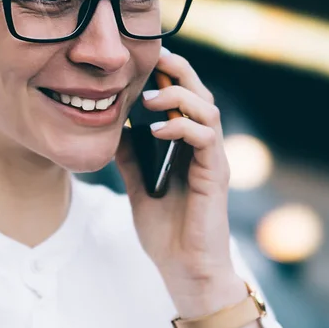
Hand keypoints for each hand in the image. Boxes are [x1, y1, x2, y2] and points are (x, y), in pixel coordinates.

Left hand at [115, 49, 241, 314]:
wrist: (183, 268)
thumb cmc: (164, 229)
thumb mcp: (138, 186)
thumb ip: (131, 158)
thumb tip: (112, 129)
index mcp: (185, 148)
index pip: (181, 101)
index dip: (167, 77)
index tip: (141, 61)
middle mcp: (202, 148)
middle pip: (199, 95)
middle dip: (178, 72)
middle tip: (153, 59)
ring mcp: (211, 160)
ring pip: (207, 110)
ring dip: (178, 96)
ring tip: (148, 98)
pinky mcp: (216, 175)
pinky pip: (206, 138)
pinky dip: (182, 127)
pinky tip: (157, 129)